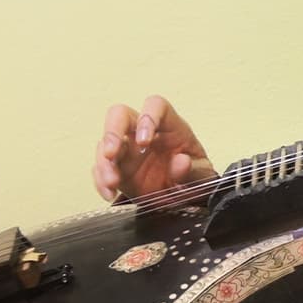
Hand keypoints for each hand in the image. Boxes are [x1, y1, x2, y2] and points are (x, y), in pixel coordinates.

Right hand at [92, 95, 216, 201]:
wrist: (187, 197)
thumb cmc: (194, 176)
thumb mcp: (202, 175)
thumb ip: (193, 170)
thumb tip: (181, 162)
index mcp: (170, 126)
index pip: (156, 106)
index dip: (148, 117)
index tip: (144, 141)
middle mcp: (144, 133)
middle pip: (120, 115)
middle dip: (112, 132)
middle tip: (111, 153)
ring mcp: (128, 150)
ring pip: (105, 143)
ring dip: (104, 162)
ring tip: (112, 182)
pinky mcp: (117, 168)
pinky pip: (100, 168)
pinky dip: (100, 180)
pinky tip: (108, 192)